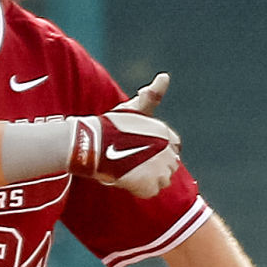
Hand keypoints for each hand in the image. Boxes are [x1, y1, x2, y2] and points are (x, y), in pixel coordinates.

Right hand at [71, 73, 180, 198]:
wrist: (91, 144)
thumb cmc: (109, 126)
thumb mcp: (132, 108)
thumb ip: (151, 96)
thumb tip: (165, 76)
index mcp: (164, 132)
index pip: (175, 146)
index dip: (161, 152)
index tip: (146, 154)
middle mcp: (167, 149)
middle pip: (170, 165)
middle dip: (155, 167)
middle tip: (134, 165)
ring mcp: (160, 167)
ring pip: (162, 179)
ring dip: (149, 179)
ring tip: (130, 173)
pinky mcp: (151, 183)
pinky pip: (152, 191)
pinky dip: (141, 190)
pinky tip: (128, 181)